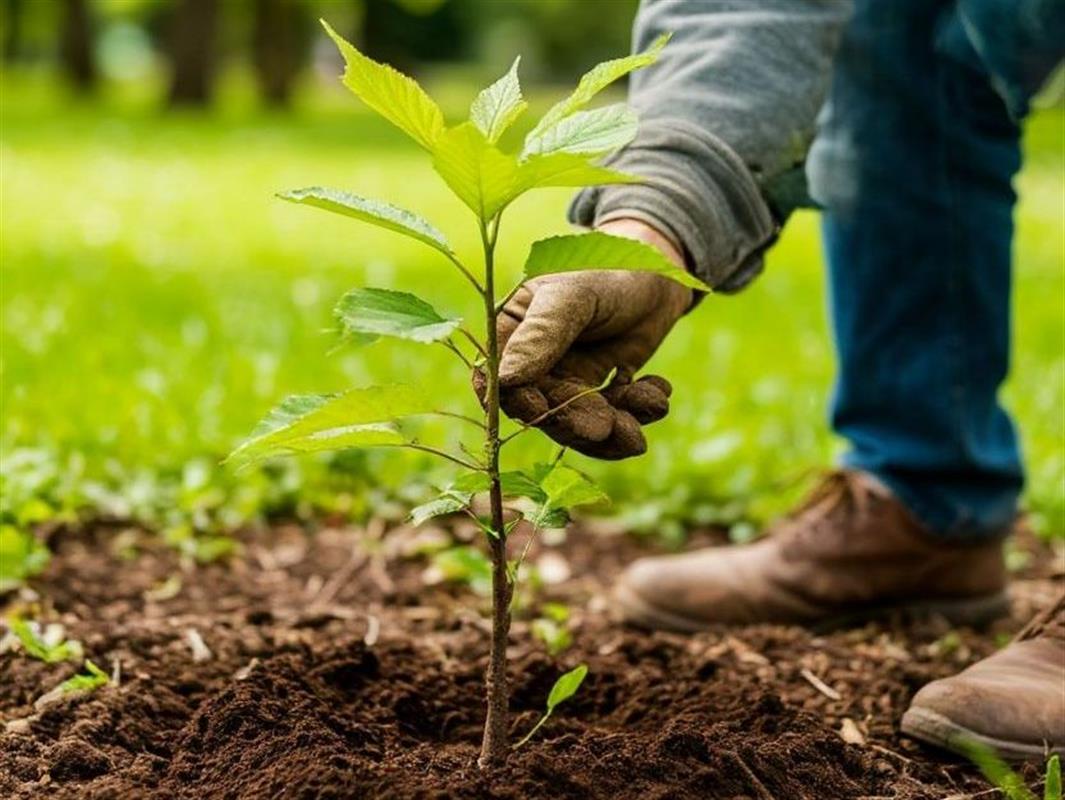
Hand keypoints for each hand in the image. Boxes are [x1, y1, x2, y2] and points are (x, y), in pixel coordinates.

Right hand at [479, 218, 692, 459]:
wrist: (659, 270)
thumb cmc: (607, 270)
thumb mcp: (573, 295)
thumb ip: (542, 333)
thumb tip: (505, 379)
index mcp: (513, 333)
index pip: (497, 379)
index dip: (514, 401)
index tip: (539, 410)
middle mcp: (536, 364)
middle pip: (544, 410)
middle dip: (577, 422)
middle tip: (607, 426)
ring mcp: (569, 379)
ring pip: (581, 423)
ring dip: (613, 428)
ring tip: (646, 415)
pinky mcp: (603, 390)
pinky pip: (615, 417)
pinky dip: (638, 412)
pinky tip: (658, 389)